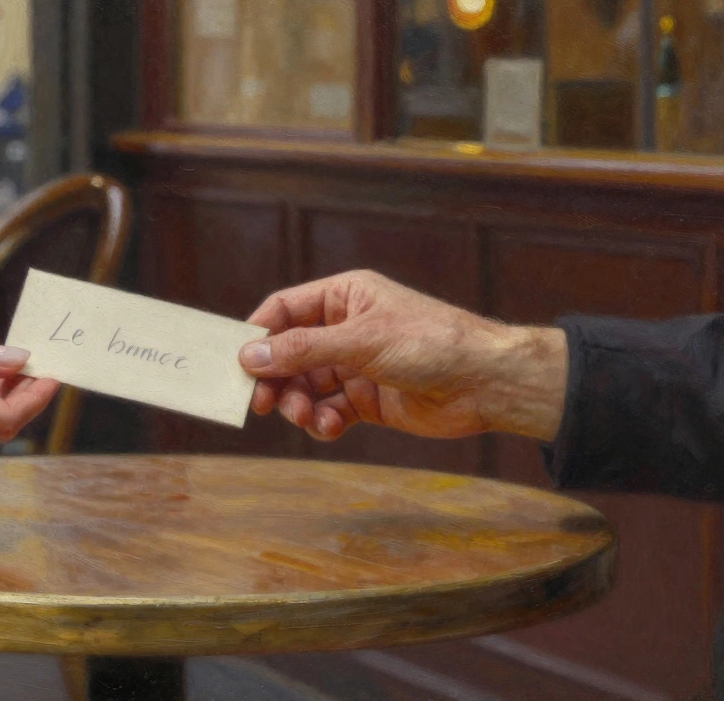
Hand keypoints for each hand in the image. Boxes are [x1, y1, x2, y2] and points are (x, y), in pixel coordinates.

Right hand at [238, 271, 566, 441]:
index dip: (258, 335)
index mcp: (344, 297)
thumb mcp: (360, 341)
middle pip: (289, 353)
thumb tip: (249, 356)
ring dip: (299, 403)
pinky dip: (323, 421)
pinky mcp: (368, 399)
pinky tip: (331, 427)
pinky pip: (330, 410)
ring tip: (307, 416)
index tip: (237, 364)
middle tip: (262, 404)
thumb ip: (302, 349)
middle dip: (276, 378)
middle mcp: (346, 329)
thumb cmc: (431, 344)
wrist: (487, 383)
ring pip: (307, 385)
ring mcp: (356, 365)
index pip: (285, 310)